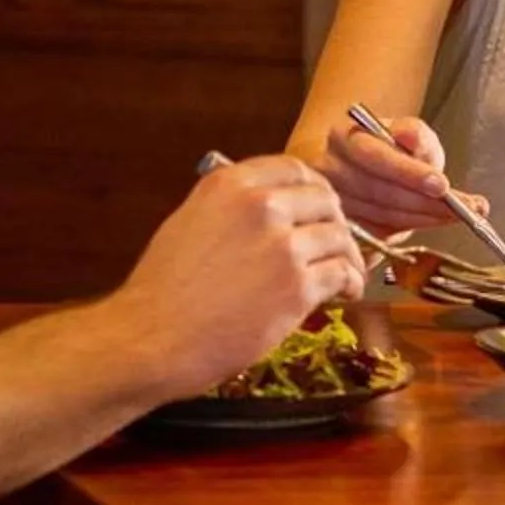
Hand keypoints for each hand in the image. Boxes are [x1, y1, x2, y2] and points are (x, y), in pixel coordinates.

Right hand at [113, 155, 363, 398]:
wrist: (154, 336)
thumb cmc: (162, 289)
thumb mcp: (188, 222)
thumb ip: (229, 208)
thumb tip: (261, 209)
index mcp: (230, 184)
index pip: (293, 169)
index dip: (313, 189)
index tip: (318, 207)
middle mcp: (262, 206)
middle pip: (324, 200)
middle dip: (335, 222)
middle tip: (335, 243)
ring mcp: (283, 246)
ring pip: (339, 237)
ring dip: (347, 255)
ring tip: (345, 273)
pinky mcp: (297, 286)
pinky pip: (341, 274)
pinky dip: (350, 282)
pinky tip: (345, 292)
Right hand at [323, 114, 485, 238]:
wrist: (368, 171)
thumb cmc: (388, 150)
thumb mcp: (407, 133)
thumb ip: (415, 133)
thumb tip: (412, 138)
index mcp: (342, 138)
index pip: (373, 156)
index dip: (409, 173)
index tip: (441, 185)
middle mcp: (330, 171)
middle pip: (379, 192)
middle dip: (425, 202)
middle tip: (460, 207)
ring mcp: (332, 203)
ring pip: (383, 217)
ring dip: (425, 218)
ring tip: (456, 214)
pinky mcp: (344, 230)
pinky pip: (381, 236)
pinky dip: (413, 229)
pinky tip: (433, 220)